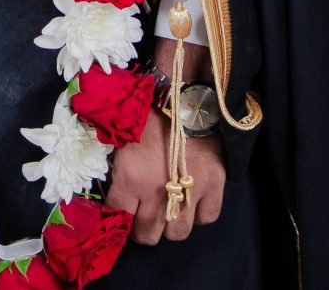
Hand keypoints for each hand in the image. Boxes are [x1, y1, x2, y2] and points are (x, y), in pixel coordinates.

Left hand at [106, 40, 226, 243]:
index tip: (123, 215)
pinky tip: (192, 201)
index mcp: (129, 177)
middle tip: (145, 219)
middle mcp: (156, 190)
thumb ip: (117, 170)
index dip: (120, 218)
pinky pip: (206, 219)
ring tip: (169, 213)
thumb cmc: (146, 112)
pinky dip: (198, 214)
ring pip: (177, 233)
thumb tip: (114, 195)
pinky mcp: (214, 187)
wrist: (182, 95)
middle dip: (144, 230)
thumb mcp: (120, 140)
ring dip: (171, 226)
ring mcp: (187, 191)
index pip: (119, 216)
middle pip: (149, 234)